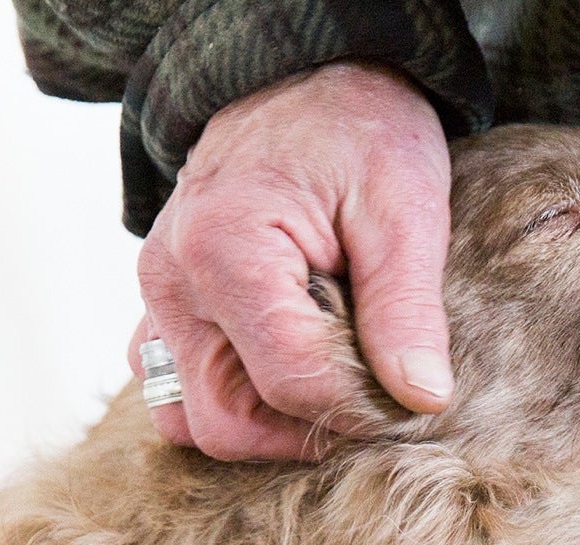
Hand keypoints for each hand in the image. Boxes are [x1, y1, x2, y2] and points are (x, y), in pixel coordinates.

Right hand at [132, 62, 453, 459]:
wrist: (306, 79)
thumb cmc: (357, 131)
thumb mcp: (403, 209)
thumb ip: (407, 310)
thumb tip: (422, 401)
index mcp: (224, 250)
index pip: (290, 384)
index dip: (358, 410)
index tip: (408, 401)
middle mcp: (171, 283)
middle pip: (227, 425)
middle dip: (306, 431)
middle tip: (370, 401)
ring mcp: (157, 300)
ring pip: (191, 421)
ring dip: (265, 425)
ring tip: (330, 382)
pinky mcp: (162, 310)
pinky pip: (177, 392)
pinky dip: (233, 402)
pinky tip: (292, 372)